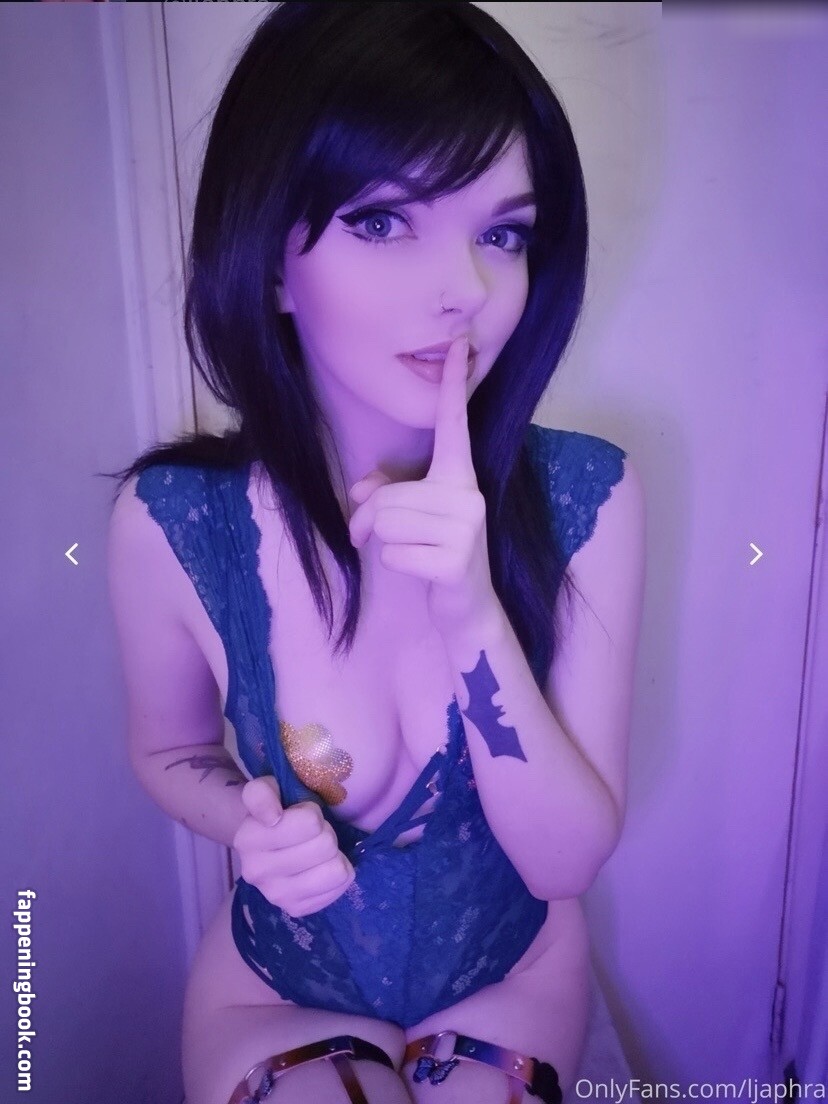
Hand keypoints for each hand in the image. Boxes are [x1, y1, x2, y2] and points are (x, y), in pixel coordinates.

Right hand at [233, 777, 354, 917]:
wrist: (265, 844)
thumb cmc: (274, 810)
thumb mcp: (266, 788)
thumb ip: (261, 793)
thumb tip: (272, 817)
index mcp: (247, 839)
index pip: (309, 823)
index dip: (312, 813)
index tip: (301, 814)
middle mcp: (257, 872)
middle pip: (325, 845)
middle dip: (325, 832)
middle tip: (312, 833)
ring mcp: (276, 896)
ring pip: (336, 870)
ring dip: (333, 854)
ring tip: (317, 850)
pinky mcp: (296, 909)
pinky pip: (340, 886)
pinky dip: (338, 872)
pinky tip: (321, 867)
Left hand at [347, 336, 498, 636]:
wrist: (466, 608)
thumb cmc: (432, 552)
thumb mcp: (408, 517)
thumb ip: (383, 494)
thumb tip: (358, 493)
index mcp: (459, 476)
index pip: (454, 425)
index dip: (452, 386)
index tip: (458, 344)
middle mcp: (468, 494)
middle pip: (386, 495)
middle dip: (366, 520)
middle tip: (367, 536)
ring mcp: (467, 526)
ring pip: (385, 521)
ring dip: (379, 542)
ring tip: (404, 552)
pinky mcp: (458, 559)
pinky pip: (393, 551)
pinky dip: (395, 564)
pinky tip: (420, 570)